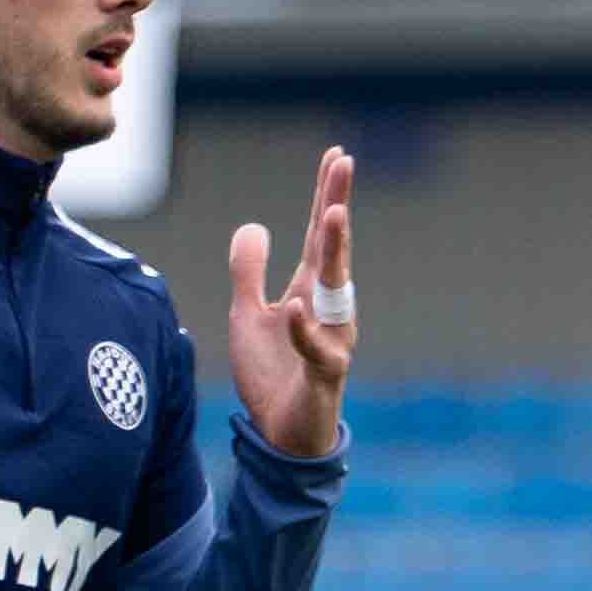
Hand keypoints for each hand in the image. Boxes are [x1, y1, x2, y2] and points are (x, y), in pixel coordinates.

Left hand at [226, 145, 356, 461]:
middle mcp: (327, 307)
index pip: (319, 233)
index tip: (336, 155)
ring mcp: (331, 338)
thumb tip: (254, 225)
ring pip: (337, 290)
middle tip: (344, 163)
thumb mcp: (246, 314)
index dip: (325, 195)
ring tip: (335, 214)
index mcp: (309, 289)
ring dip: (336, 251)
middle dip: (337, 204)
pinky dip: (304, 329)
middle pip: (333, 247)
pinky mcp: (326, 373)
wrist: (280, 435)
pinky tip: (295, 307)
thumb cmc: (272, 374)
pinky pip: (317, 347)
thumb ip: (248, 272)